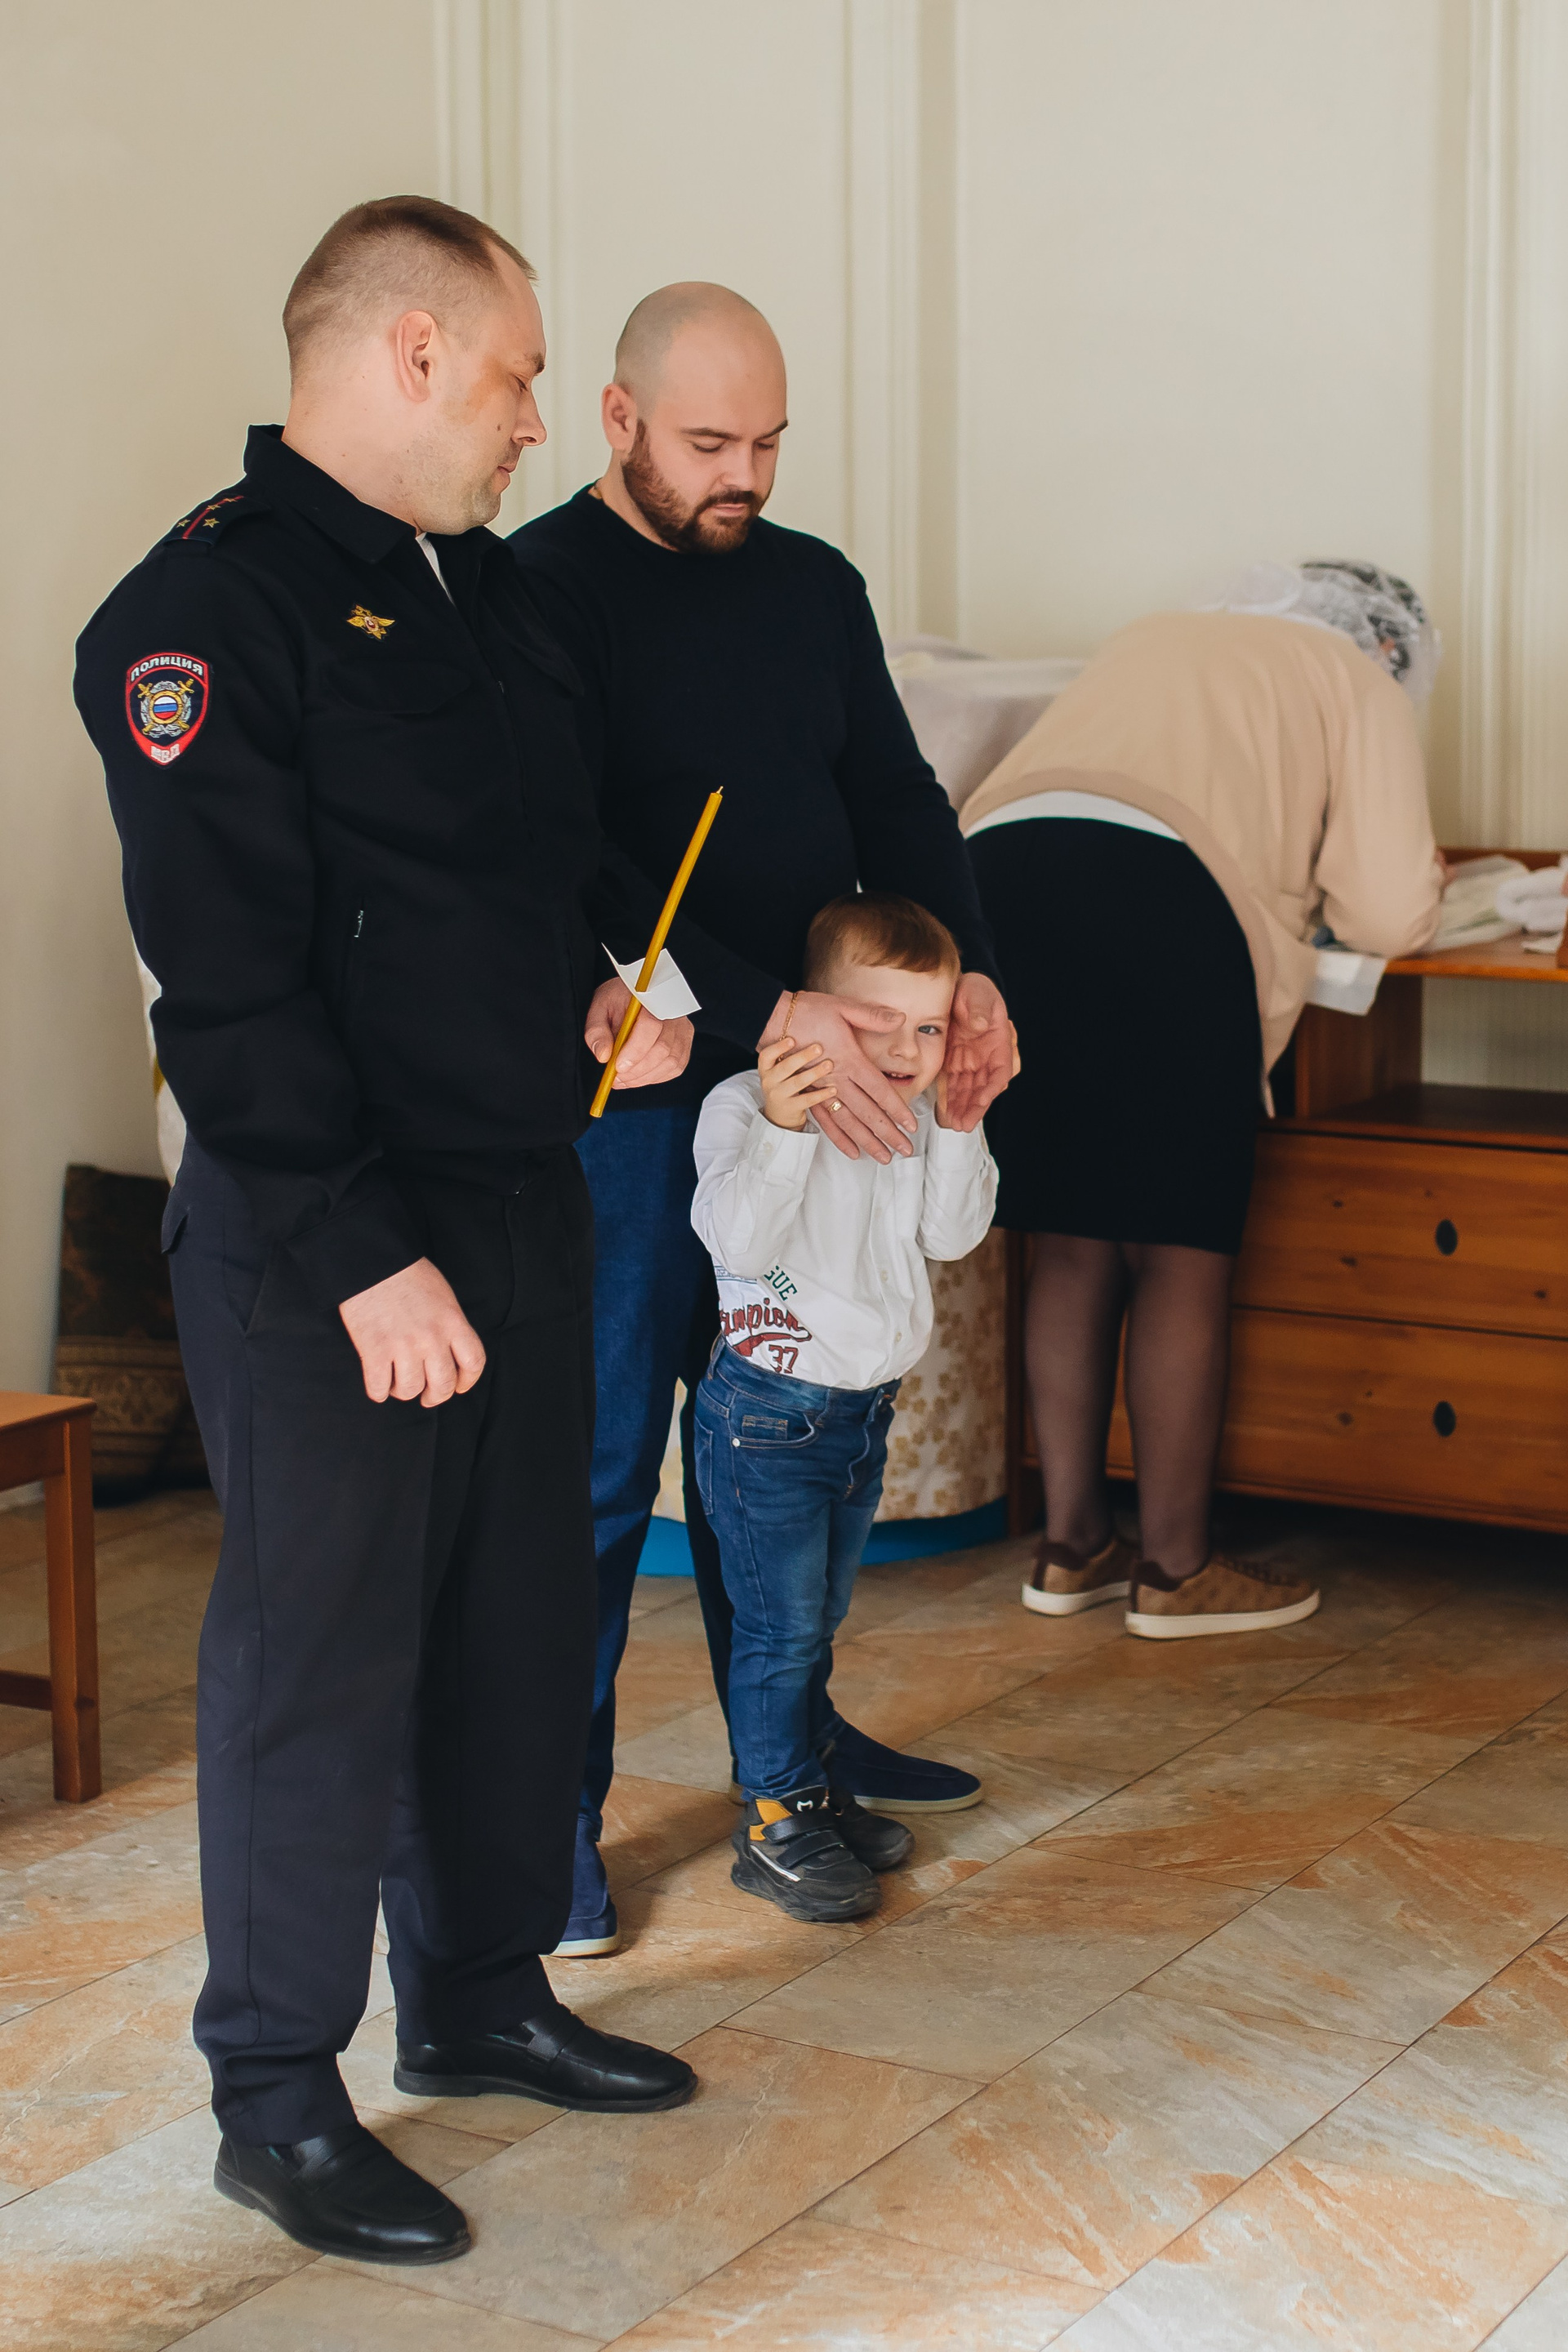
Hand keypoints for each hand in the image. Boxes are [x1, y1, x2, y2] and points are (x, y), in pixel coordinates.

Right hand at [339, 1258, 485, 1407]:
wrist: (373, 1260)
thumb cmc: (408, 1273)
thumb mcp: (443, 1295)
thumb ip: (449, 1324)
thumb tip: (447, 1350)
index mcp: (453, 1322)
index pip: (473, 1363)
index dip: (467, 1381)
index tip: (458, 1386)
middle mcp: (432, 1338)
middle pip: (442, 1385)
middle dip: (435, 1396)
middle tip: (427, 1396)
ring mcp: (403, 1345)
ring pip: (410, 1389)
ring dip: (404, 1391)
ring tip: (397, 1382)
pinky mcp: (374, 1349)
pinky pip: (379, 1387)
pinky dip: (379, 1392)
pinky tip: (378, 1385)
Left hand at [585, 978, 693, 1089]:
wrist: (639, 993)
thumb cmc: (620, 999)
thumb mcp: (600, 1008)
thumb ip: (597, 1031)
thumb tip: (603, 1056)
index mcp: (651, 999)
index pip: (650, 1026)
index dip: (635, 1050)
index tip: (617, 1066)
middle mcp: (673, 1014)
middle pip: (662, 1048)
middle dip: (637, 1070)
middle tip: (616, 1078)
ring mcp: (682, 1030)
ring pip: (670, 1062)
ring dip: (644, 1077)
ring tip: (623, 1079)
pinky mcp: (684, 1044)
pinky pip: (674, 1068)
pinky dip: (655, 1077)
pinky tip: (638, 1076)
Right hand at [759, 989, 916, 1163]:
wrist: (773, 1019)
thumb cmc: (809, 1011)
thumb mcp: (843, 1007)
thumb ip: (873, 1016)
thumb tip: (900, 1018)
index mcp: (850, 1060)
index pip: (879, 1091)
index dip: (897, 1110)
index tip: (911, 1126)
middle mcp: (837, 1080)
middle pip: (868, 1113)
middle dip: (888, 1134)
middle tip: (905, 1150)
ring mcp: (821, 1089)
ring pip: (848, 1123)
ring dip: (867, 1142)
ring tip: (884, 1158)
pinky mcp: (808, 1093)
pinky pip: (825, 1122)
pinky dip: (839, 1138)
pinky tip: (852, 1152)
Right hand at [759, 1035, 838, 1130]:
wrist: (778, 1117)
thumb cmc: (782, 1087)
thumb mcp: (778, 1073)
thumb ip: (787, 1059)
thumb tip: (812, 1041)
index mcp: (765, 1070)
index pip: (766, 1056)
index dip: (778, 1047)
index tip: (792, 1039)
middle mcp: (769, 1082)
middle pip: (785, 1067)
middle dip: (803, 1056)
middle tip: (819, 1048)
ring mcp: (779, 1096)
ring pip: (798, 1082)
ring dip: (815, 1073)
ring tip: (829, 1065)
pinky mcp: (790, 1108)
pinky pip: (807, 1100)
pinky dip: (821, 1094)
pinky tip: (833, 1089)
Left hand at [941, 974, 1017, 1131]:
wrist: (958, 988)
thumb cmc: (975, 990)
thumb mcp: (978, 994)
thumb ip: (980, 1009)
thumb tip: (980, 1026)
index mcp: (998, 1042)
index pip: (1000, 1071)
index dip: (991, 1088)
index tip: (982, 1100)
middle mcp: (986, 1056)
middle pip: (984, 1088)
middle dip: (975, 1107)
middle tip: (965, 1123)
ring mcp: (971, 1061)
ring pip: (968, 1090)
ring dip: (963, 1108)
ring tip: (955, 1124)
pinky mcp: (955, 1062)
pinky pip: (953, 1084)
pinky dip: (950, 1099)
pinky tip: (946, 1112)